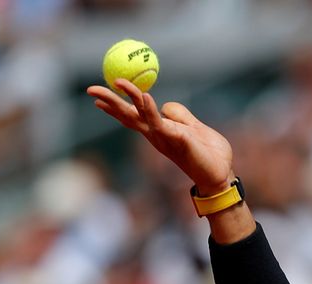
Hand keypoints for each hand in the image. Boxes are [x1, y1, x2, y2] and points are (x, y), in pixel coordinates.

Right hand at [87, 79, 233, 193]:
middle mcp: (157, 135)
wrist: (221, 174)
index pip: (133, 116)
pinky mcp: (176, 140)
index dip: (115, 107)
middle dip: (110, 101)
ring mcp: (164, 138)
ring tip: (118, 82)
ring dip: (129, 98)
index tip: (96, 97)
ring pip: (141, 115)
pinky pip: (160, 122)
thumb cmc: (208, 153)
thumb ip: (180, 116)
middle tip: (90, 89)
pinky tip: (145, 97)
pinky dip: (151, 109)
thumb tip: (165, 106)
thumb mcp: (194, 128)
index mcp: (159, 131)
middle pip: (128, 116)